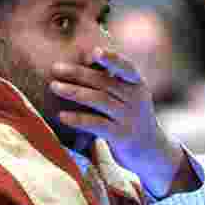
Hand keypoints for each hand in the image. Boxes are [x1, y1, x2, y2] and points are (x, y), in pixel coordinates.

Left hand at [50, 46, 195, 196]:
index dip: (110, 58)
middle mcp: (136, 99)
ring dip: (75, 92)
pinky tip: (62, 116)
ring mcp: (129, 118)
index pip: (125, 67)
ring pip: (99, 100)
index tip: (93, 51)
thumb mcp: (129, 97)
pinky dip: (78, 119)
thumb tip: (84, 58)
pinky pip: (97, 124)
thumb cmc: (130, 119)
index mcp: (137, 85)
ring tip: (54, 86)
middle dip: (78, 73)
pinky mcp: (121, 136)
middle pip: (104, 82)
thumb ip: (112, 81)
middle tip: (55, 68)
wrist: (151, 152)